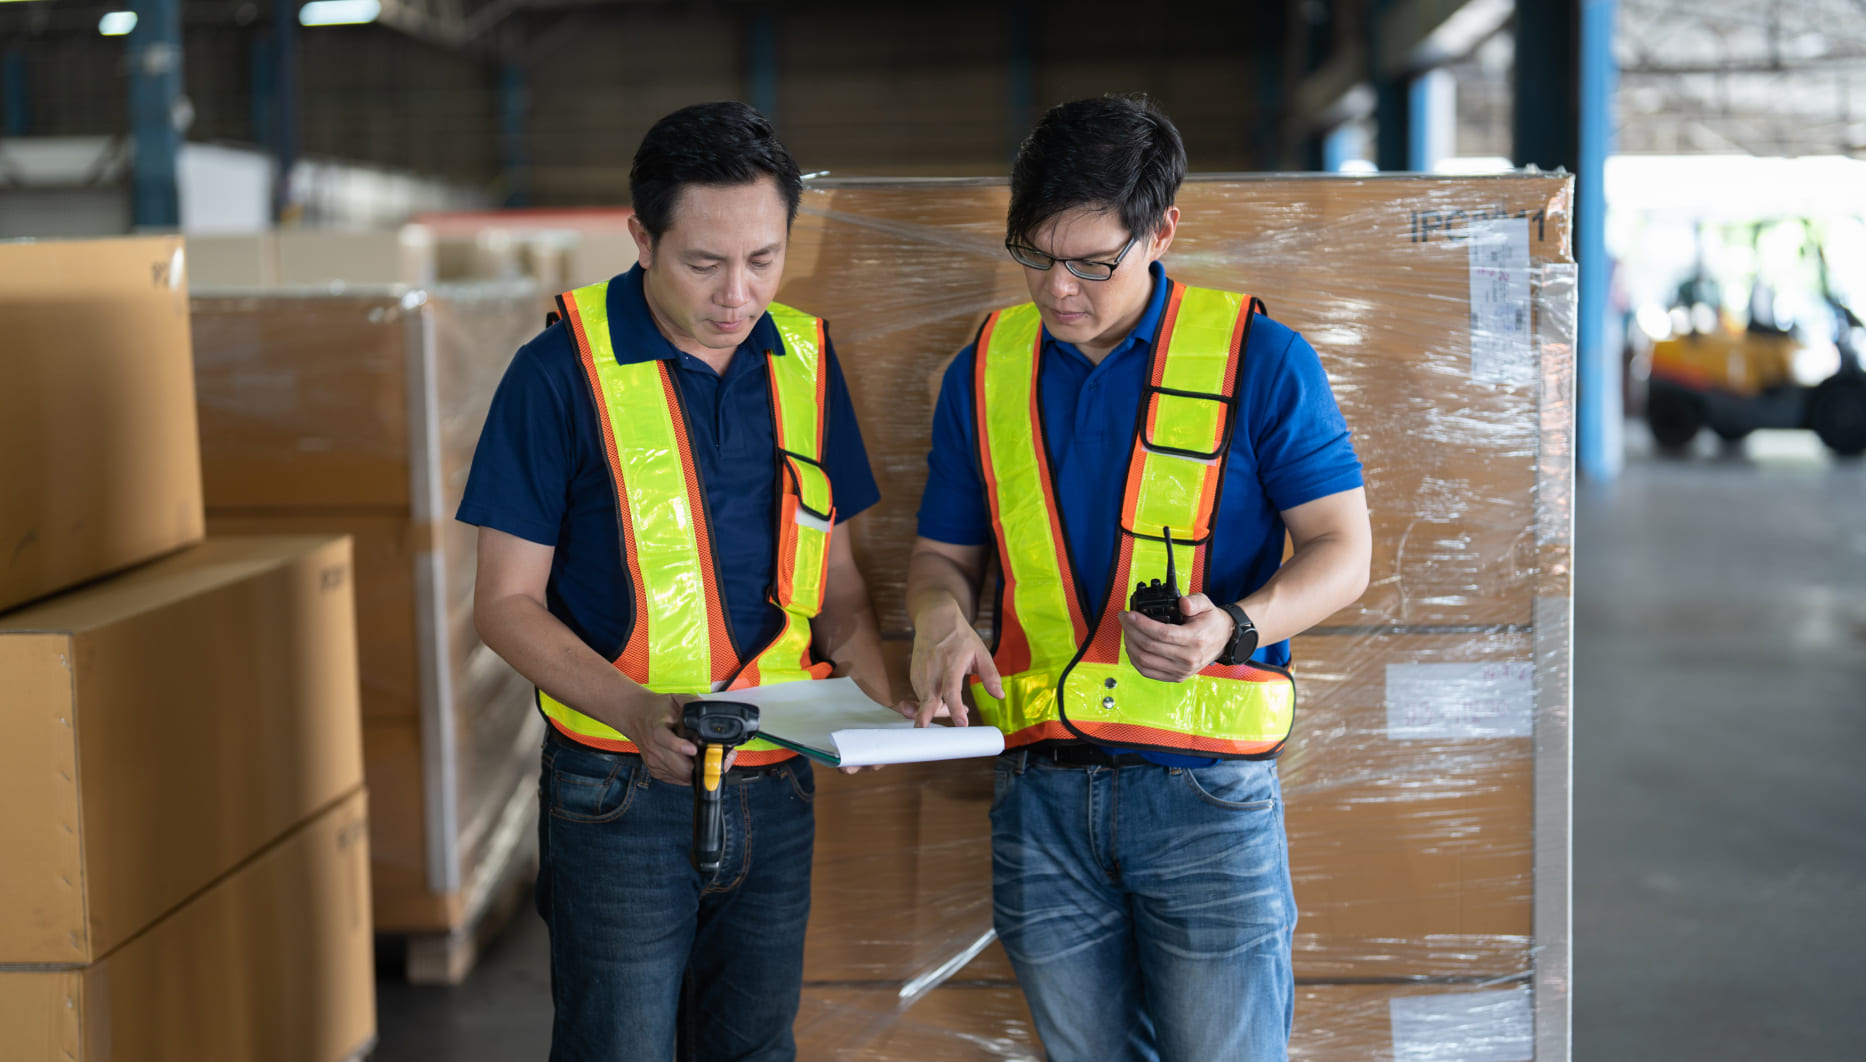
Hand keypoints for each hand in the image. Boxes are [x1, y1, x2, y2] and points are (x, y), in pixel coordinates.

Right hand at [617, 691, 700, 784]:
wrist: (634, 716)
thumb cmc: (656, 709)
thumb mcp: (675, 699)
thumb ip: (691, 703)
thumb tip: (707, 710)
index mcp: (657, 729)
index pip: (665, 740)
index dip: (680, 746)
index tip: (693, 749)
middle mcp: (653, 748)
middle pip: (677, 766)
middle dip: (697, 764)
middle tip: (709, 757)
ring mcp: (653, 761)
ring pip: (680, 776)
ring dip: (694, 770)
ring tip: (700, 758)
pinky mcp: (654, 770)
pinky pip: (676, 779)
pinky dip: (686, 773)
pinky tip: (689, 762)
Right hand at [910, 603, 1002, 727]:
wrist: (935, 619)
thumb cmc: (960, 637)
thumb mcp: (980, 651)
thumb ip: (990, 675)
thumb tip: (1000, 696)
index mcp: (951, 662)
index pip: (951, 689)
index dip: (954, 707)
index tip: (961, 723)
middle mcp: (932, 669)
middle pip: (928, 698)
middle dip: (923, 715)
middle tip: (923, 730)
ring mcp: (920, 672)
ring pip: (924, 701)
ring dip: (937, 712)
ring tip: (957, 710)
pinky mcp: (913, 676)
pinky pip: (920, 697)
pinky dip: (931, 705)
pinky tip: (944, 703)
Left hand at [1118, 593, 1232, 681]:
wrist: (1224, 640)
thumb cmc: (1211, 621)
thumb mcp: (1206, 604)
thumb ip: (1194, 601)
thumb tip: (1182, 603)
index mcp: (1195, 639)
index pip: (1161, 633)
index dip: (1141, 624)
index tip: (1129, 614)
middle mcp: (1188, 658)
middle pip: (1149, 647)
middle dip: (1131, 631)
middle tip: (1124, 618)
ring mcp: (1181, 670)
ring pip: (1145, 661)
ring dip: (1130, 644)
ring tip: (1126, 630)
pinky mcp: (1176, 676)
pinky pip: (1148, 672)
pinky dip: (1135, 659)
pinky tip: (1131, 646)